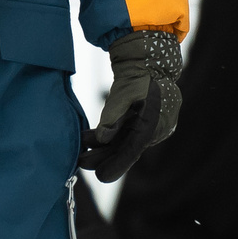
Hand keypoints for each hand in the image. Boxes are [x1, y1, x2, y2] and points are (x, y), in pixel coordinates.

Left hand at [82, 29, 182, 182]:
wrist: (152, 62)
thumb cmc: (138, 76)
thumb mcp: (123, 93)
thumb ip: (113, 116)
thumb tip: (102, 139)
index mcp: (153, 123)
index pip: (132, 150)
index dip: (115, 164)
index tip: (99, 176)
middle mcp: (156, 130)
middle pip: (126, 150)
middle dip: (104, 158)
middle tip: (81, 164)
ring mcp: (152, 128)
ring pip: (125, 143)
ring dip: (104, 149)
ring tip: (82, 154)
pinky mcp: (146, 124)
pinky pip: (127, 136)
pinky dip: (110, 139)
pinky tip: (91, 140)